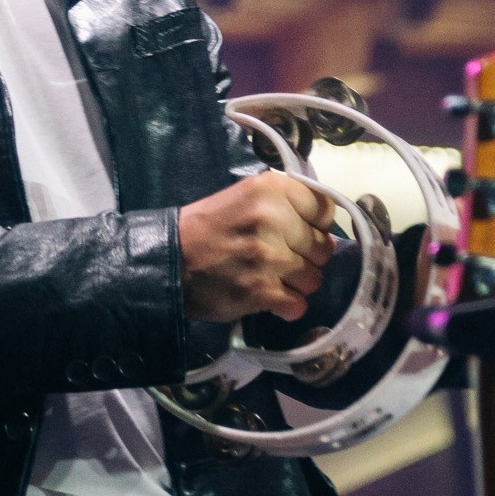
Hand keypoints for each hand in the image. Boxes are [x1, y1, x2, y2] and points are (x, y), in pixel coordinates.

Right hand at [178, 172, 336, 325]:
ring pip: (314, 279)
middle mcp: (273, 219)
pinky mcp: (261, 291)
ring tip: (272, 279)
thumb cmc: (208, 227)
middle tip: (281, 259)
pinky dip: (287, 306)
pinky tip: (269, 298)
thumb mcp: (245, 196)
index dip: (315, 225)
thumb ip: (284, 204)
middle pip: (322, 247)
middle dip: (306, 257)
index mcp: (270, 189)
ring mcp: (269, 257)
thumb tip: (322, 227)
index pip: (325, 209)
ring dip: (296, 284)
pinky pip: (298, 305)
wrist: (169, 260)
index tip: (299, 233)